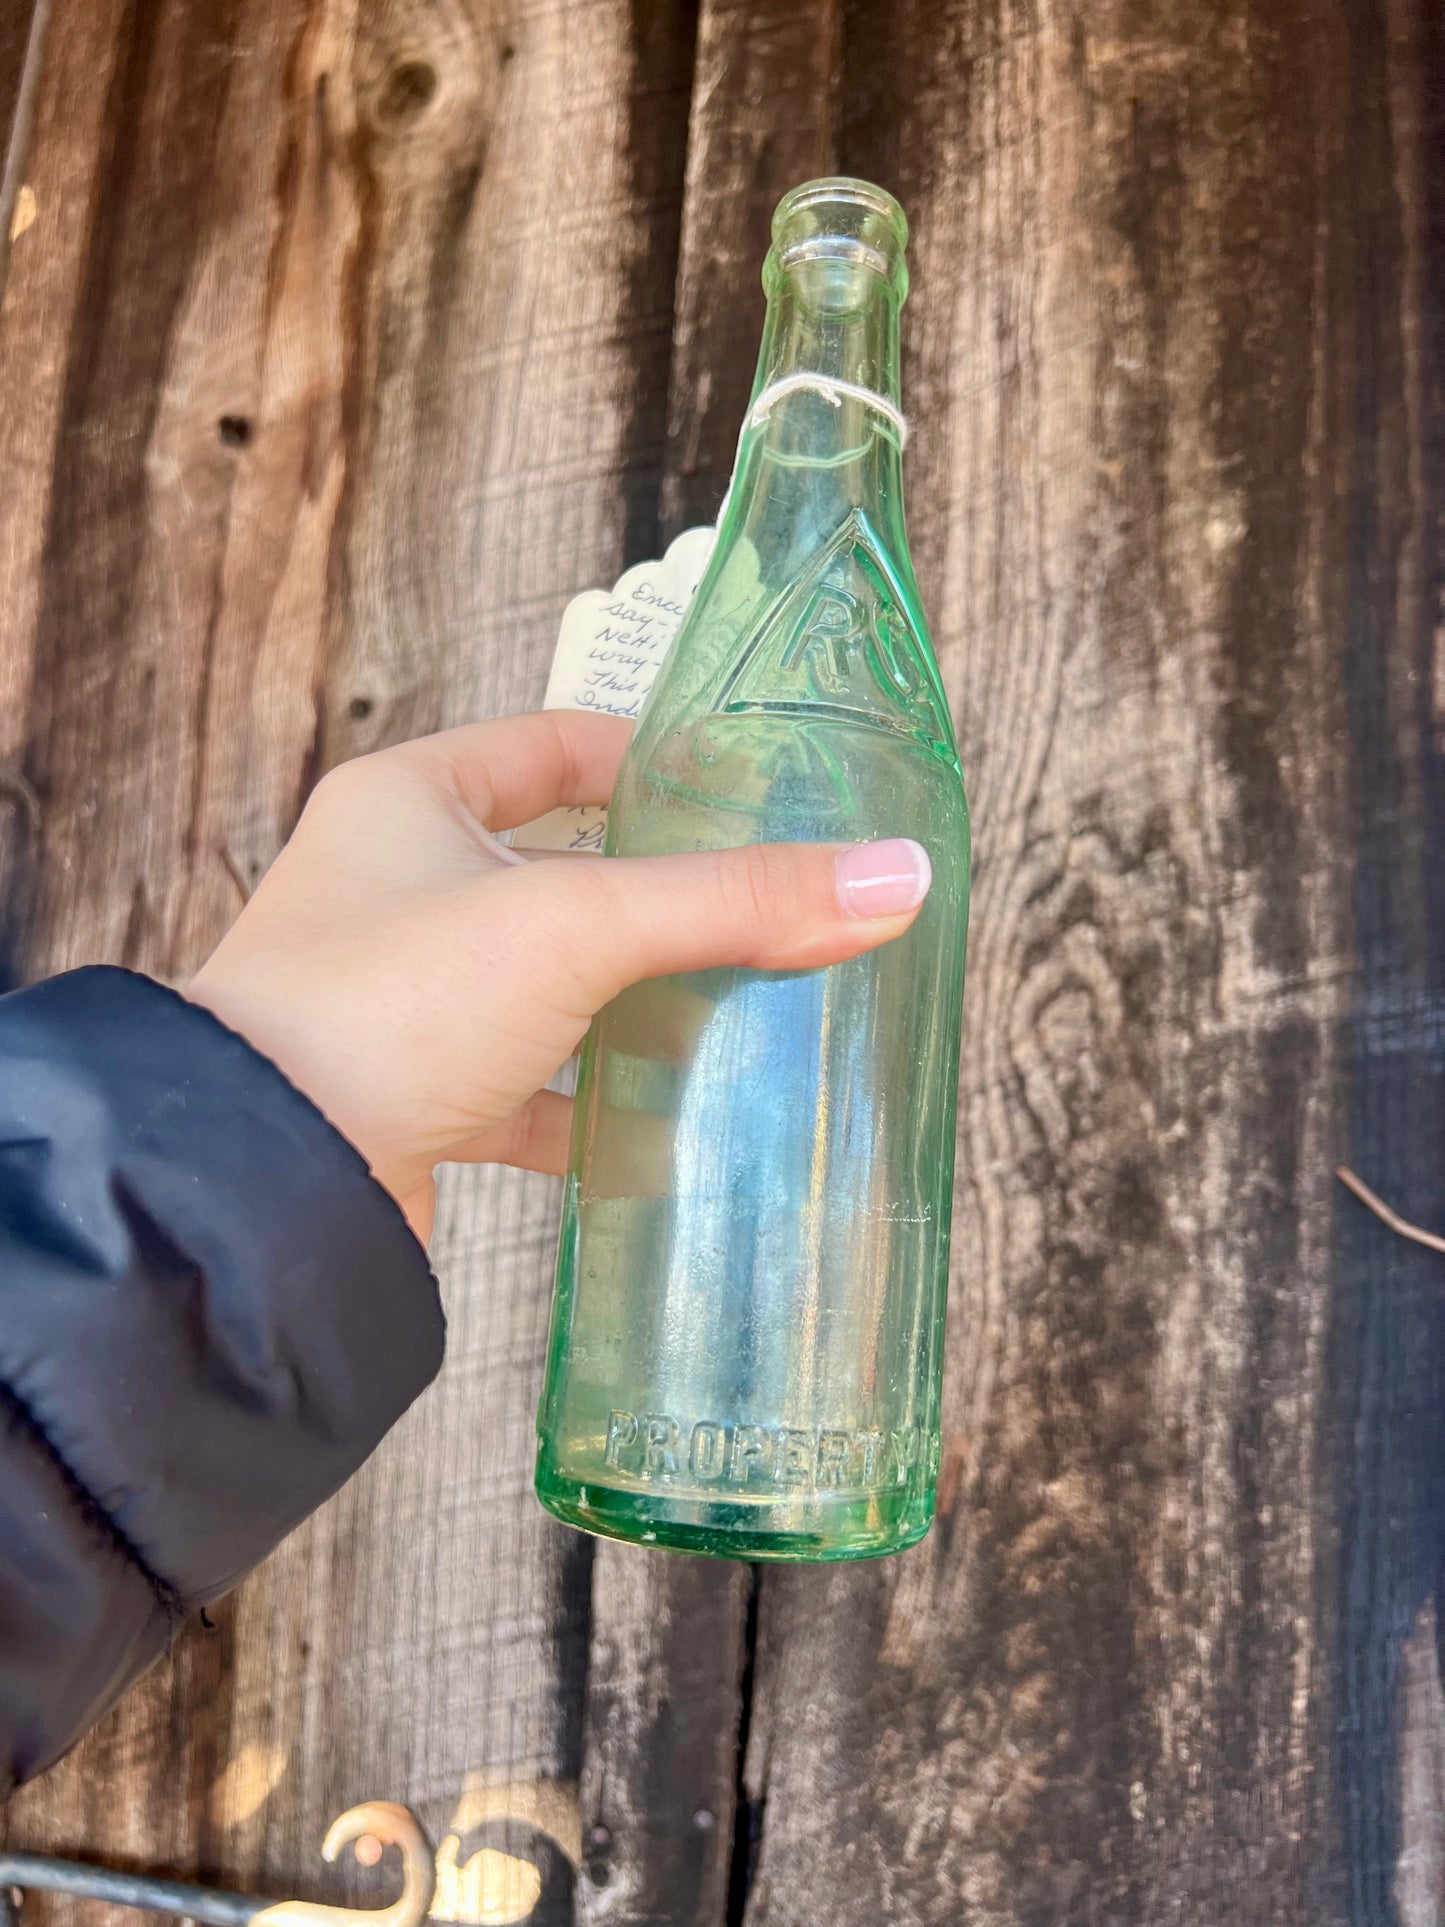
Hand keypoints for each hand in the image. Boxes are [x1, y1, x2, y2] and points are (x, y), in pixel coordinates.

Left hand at [189, 712, 931, 1242]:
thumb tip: (896, 877)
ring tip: (742, 1022)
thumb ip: (734, 901)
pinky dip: (592, 1108)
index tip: (753, 794)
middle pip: (565, 874)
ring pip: (551, 988)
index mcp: (411, 801)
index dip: (657, 761)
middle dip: (666, 903)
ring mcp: (402, 998)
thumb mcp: (577, 926)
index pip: (556, 747)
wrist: (262, 1183)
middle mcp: (397, 890)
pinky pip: (526, 1088)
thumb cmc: (382, 1007)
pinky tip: (664, 1132)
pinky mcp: (413, 1095)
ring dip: (637, 1009)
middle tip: (771, 915)